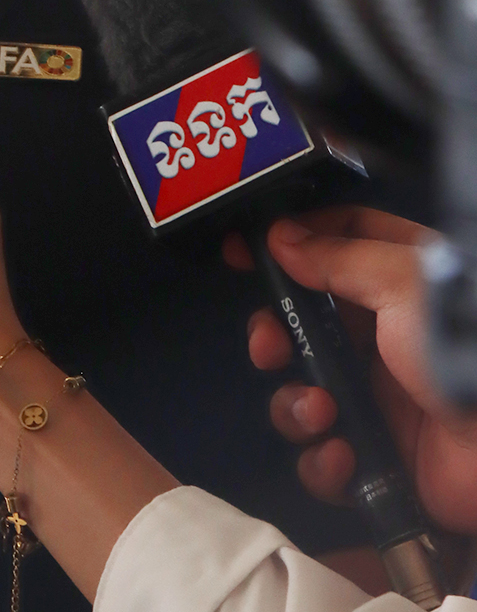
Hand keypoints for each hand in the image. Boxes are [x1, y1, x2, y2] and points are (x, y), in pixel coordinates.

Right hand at [228, 206, 476, 531]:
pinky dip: (322, 461)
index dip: (286, 242)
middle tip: (269, 344)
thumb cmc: (464, 348)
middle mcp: (382, 334)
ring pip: (301, 392)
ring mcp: (378, 396)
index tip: (242, 249)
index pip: (331, 242)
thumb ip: (338, 257)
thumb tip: (282, 236)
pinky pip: (323, 459)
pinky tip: (343, 455)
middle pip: (301, 323)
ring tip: (320, 409)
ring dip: (295, 404)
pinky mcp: (378, 455)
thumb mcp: (403, 281)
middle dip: (274, 336)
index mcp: (395, 280)